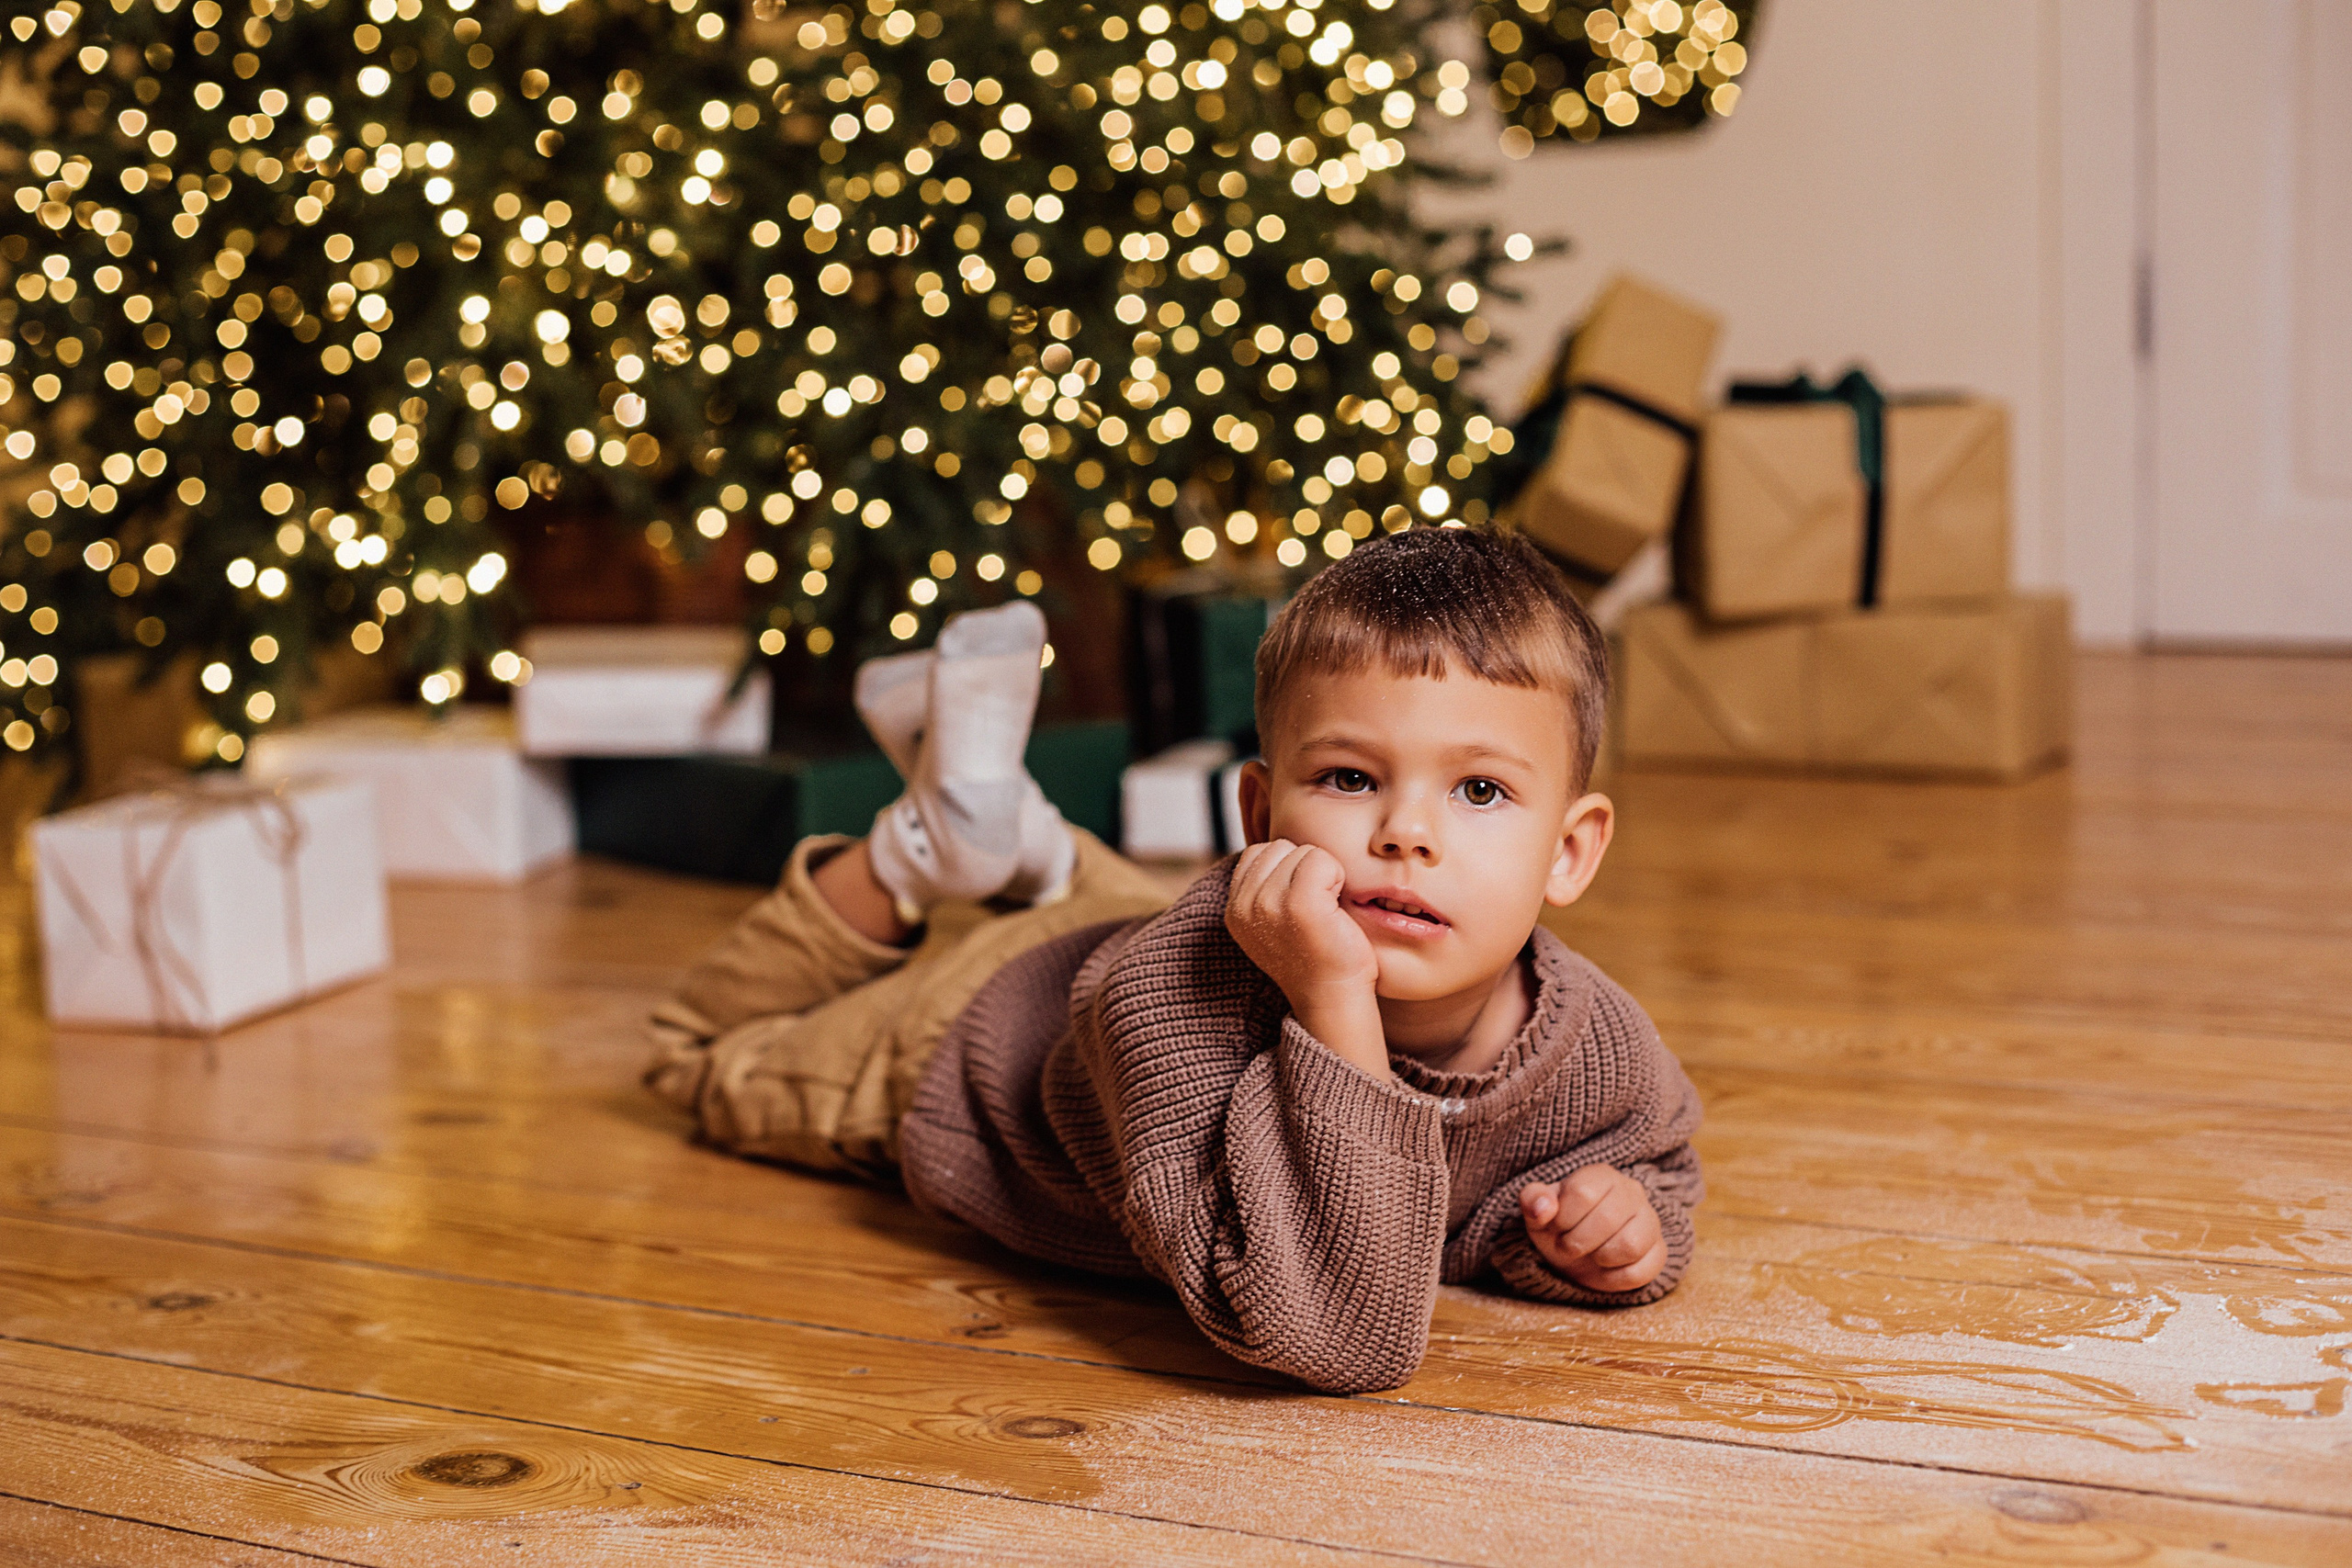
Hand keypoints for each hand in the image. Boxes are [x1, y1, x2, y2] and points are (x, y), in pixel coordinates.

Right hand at [1225, 838, 1386, 1076]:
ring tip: (1324, 912)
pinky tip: (1335, 909)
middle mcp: (1244, 906)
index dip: (1287, 870)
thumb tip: (1276, 850)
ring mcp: (1269, 903)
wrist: (1334, 997)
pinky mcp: (1300, 903)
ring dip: (1323, 875)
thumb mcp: (1273, 923)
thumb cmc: (1316, 956)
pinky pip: (1322, 860)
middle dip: (1304, 868)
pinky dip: (1337, 877)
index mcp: (1234, 910)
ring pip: (1303, 851)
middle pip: (1280, 847)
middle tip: (1316, 909)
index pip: (1257, 853)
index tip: (1301, 906)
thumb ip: (1263, 890)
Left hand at [1520, 1165, 1665, 1292]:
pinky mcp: (1658, 1252)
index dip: (1562, 1217)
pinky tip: (1605, 1269)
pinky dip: (1615, 1279)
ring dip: (1600, 1258)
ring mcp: (1650, 1221)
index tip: (1556, 1226)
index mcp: (1601, 1175)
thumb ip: (1533, 1201)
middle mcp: (1631, 1191)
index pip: (1583, 1192)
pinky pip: (1642, 1271)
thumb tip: (1542, 1208)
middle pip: (1607, 1218)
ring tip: (1590, 1254)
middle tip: (1568, 1246)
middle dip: (1578, 1241)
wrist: (1580, 1252)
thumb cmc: (1559, 1225)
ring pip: (1631, 1245)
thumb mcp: (1539, 1211)